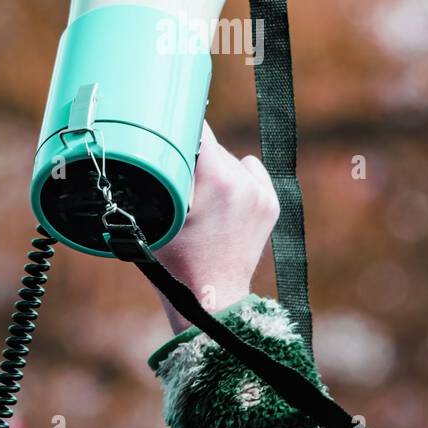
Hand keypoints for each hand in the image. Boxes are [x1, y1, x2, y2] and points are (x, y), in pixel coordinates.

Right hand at [153, 123, 279, 333]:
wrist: (211, 298)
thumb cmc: (175, 260)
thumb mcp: (157, 211)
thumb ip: (161, 172)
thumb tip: (156, 141)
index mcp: (216, 176)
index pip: (196, 129)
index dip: (178, 130)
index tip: (167, 132)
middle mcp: (244, 179)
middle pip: (212, 148)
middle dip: (194, 159)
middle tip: (179, 184)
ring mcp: (261, 192)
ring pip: (230, 162)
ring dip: (215, 172)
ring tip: (201, 203)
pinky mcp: (271, 203)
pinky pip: (251, 173)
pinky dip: (237, 181)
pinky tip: (222, 202)